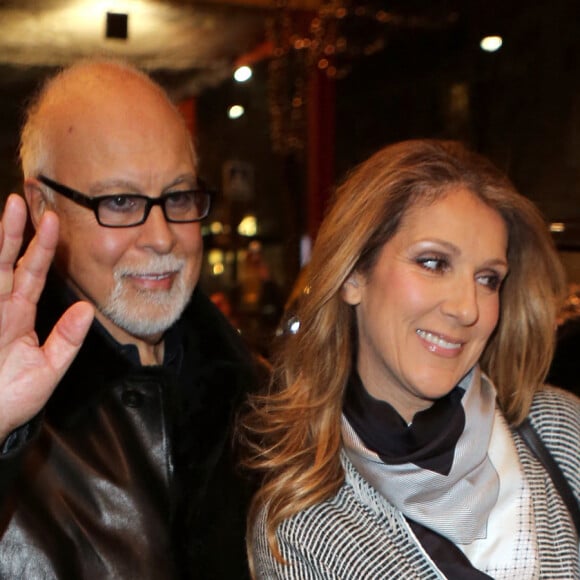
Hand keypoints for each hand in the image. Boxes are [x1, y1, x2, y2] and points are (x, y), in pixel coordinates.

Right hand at [0, 194, 93, 442]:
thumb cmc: (11, 398)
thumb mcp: (48, 369)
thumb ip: (67, 339)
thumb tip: (88, 309)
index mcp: (19, 314)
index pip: (33, 273)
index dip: (42, 247)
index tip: (53, 220)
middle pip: (5, 261)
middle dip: (11, 231)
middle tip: (20, 200)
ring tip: (5, 210)